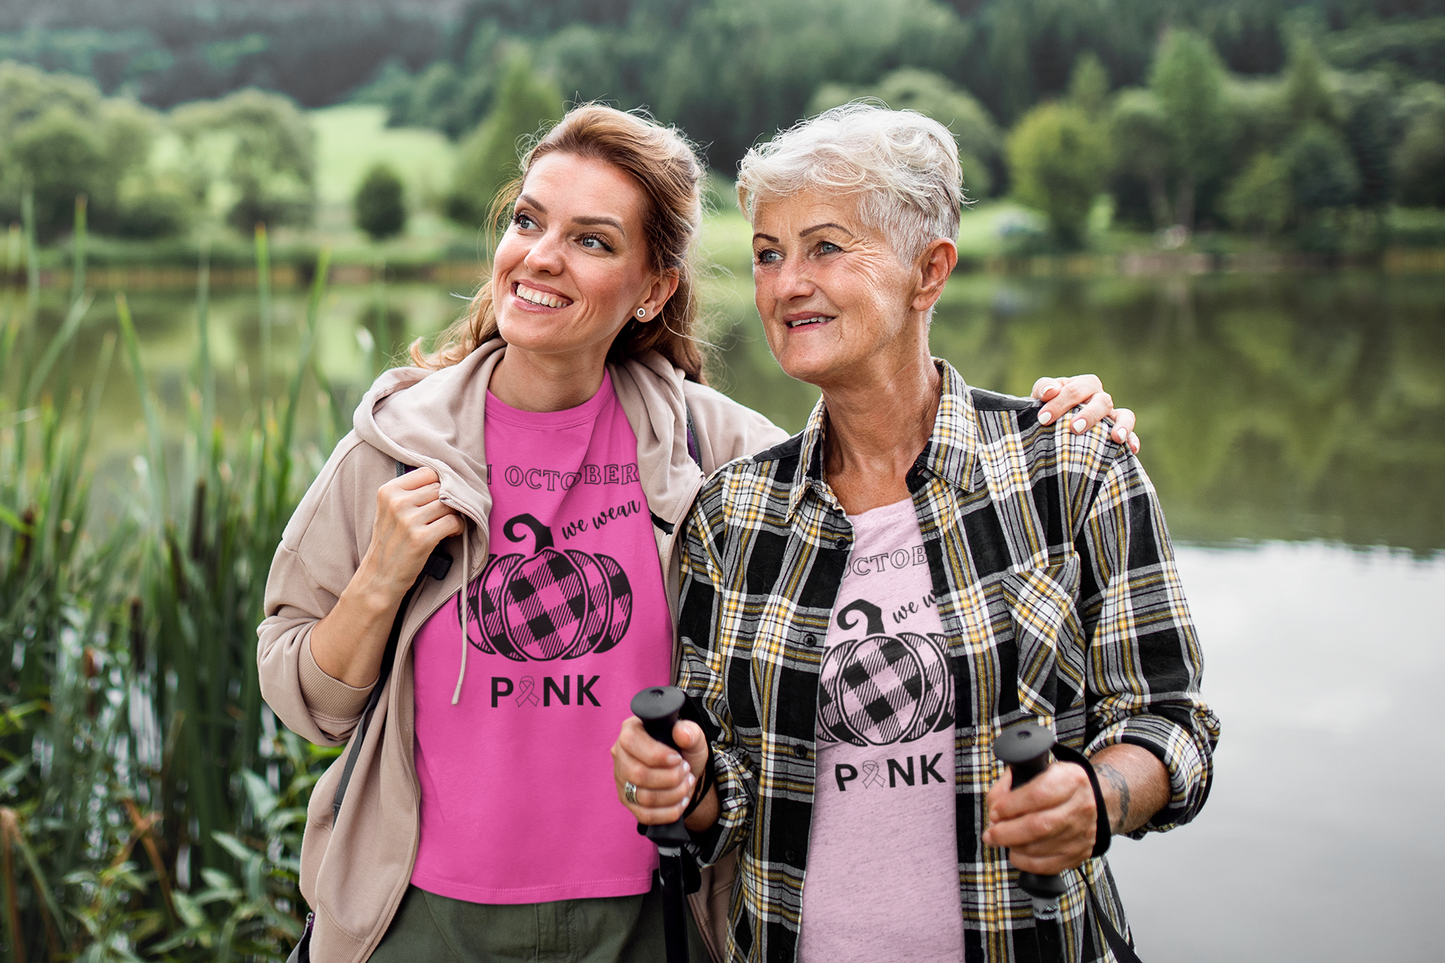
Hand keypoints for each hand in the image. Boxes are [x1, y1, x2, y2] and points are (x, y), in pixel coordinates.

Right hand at [359, 467, 464, 599]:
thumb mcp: (390, 510)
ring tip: (446, 525)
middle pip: (440, 488)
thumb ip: (411, 492)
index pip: (428, 472)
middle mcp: (397, 502)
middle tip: (443, 515)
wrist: (379, 577)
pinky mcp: (421, 538)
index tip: (438, 498)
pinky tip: (449, 534)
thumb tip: (446, 477)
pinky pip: (454, 521)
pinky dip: (457, 528)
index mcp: (388, 491)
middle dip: (447, 501)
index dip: (438, 484)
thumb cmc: (390, 542)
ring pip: (449, 504)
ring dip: (454, 514)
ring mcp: (409, 520)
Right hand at [612, 716, 716, 829]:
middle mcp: (620, 754)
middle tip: (686, 771)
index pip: (631, 742)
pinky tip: (681, 801)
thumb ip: (691, 732)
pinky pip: (645, 815)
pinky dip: (669, 812)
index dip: (657, 754)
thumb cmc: (684, 750)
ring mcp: (621, 779)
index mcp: (631, 730)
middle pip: (638, 774)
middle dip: (670, 777)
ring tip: (686, 784)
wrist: (684, 772)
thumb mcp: (694, 738)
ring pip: (643, 797)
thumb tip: (682, 733)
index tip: (678, 759)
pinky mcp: (627, 800)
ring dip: (673, 794)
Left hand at [982, 760, 1095, 875]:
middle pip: (1039, 826)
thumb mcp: (1034, 772)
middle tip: (991, 834)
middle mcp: (1081, 807)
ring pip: (1040, 848)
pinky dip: (1024, 862)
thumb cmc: (1055, 785)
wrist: (1089, 799)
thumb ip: (1009, 785)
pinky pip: (1046, 866)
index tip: (995, 812)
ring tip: (1002, 839)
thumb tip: (994, 809)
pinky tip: (1016, 852)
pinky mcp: (1079, 854)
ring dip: (1013, 846)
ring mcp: (1082, 833)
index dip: (1010, 806)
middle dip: (1007, 832)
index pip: (1038, 795)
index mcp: (1070, 780)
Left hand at [1031, 375, 1139, 453]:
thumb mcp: (1041, 396)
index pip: (1075, 390)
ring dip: (1121, 425)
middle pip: (1101, 401)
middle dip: (1088, 414)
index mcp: (1083, 385)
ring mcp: (1111, 415)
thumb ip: (1044, 388)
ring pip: (1123, 415)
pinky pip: (1131, 435)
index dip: (1060, 403)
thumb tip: (1050, 392)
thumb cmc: (1047, 407)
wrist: (1050, 424)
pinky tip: (1132, 449)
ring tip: (1117, 437)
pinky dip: (1133, 440)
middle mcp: (1100, 398)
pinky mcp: (1117, 432)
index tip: (1043, 418)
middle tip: (1074, 428)